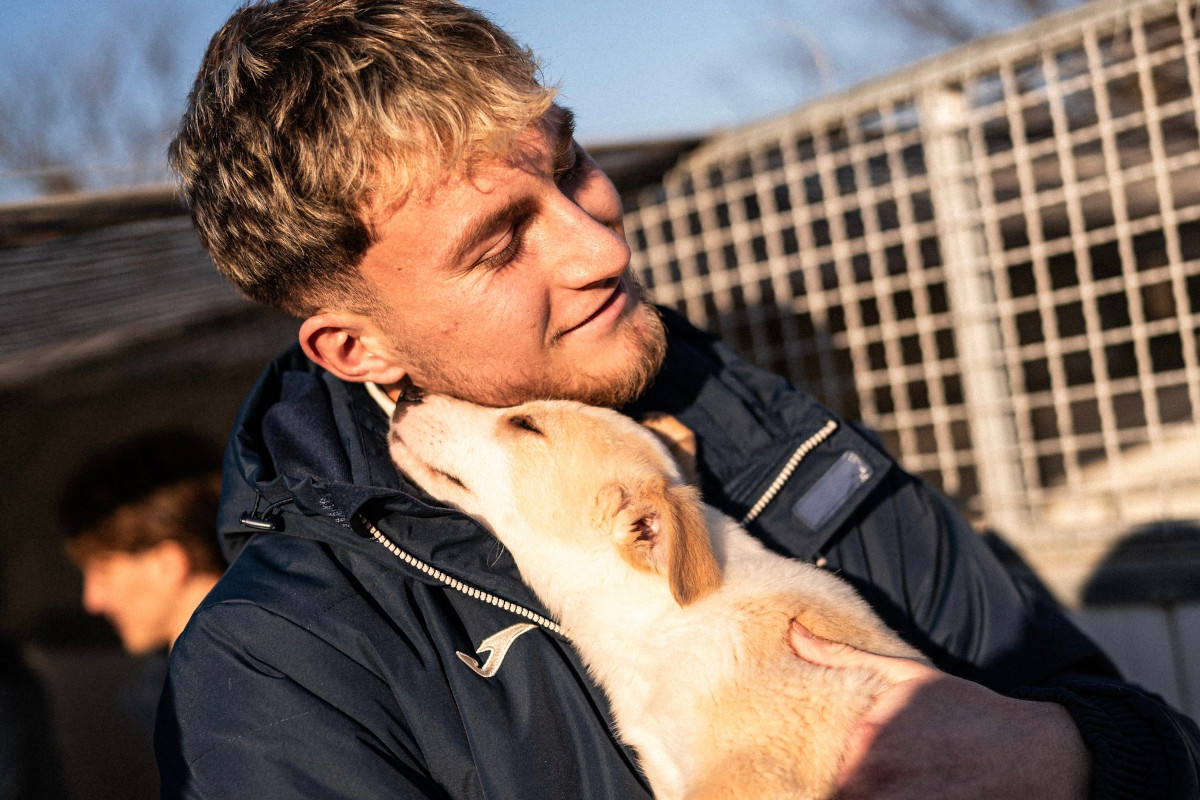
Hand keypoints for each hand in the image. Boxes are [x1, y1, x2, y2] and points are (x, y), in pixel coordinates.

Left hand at [789, 622, 1089, 799]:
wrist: (1038, 752)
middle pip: (831, 796)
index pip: (810, 774)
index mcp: (862, 739)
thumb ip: (841, 658)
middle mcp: (876, 776)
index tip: (820, 774)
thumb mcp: (904, 675)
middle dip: (838, 792)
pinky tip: (908, 797)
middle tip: (858, 780)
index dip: (814, 778)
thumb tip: (793, 632)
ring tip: (895, 785)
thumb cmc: (966, 712)